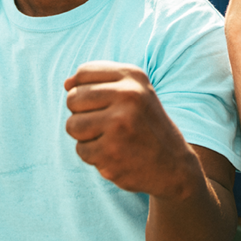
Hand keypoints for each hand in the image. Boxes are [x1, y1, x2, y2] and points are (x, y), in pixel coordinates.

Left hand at [65, 61, 200, 196]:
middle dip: (81, 112)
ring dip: (84, 135)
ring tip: (109, 138)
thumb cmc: (144, 123)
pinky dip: (93, 155)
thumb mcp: (132, 91)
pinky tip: (115, 154)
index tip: (102, 101)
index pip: (83, 73)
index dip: (83, 88)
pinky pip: (81, 150)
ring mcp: (120, 125)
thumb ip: (97, 81)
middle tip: (105, 122)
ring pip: (72, 125)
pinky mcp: (112, 153)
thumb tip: (66, 83)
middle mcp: (128, 96)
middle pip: (72, 98)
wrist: (174, 167)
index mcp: (133, 76)